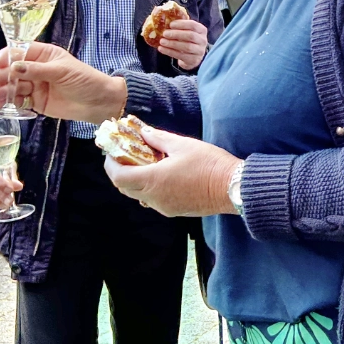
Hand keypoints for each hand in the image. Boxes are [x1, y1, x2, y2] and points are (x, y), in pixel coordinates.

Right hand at [0, 42, 125, 122]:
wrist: (98, 102)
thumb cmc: (85, 80)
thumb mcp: (62, 71)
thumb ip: (38, 70)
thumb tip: (14, 67)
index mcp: (45, 54)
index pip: (21, 50)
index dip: (9, 55)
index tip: (0, 62)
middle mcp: (37, 68)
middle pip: (13, 69)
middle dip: (3, 74)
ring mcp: (35, 85)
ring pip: (13, 85)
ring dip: (3, 89)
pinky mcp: (35, 101)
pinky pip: (17, 100)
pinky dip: (8, 101)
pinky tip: (1, 103)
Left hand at [104, 125, 240, 217]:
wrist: (232, 187)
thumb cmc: (209, 163)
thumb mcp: (183, 145)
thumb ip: (159, 139)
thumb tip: (144, 133)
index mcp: (153, 180)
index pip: (118, 176)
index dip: (111, 164)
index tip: (112, 152)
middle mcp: (154, 197)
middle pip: (125, 188)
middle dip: (121, 172)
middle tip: (126, 156)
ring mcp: (163, 207)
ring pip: (138, 195)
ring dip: (136, 180)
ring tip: (146, 164)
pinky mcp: (174, 210)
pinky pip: (153, 200)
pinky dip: (149, 188)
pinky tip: (162, 175)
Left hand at [158, 19, 208, 70]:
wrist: (193, 56)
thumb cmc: (187, 40)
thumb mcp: (187, 31)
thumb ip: (180, 25)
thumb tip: (166, 16)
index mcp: (202, 30)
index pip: (193, 25)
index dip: (182, 24)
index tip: (171, 24)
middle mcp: (203, 40)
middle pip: (191, 36)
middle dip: (176, 34)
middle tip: (165, 33)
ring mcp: (199, 51)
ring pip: (187, 47)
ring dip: (172, 43)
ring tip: (162, 41)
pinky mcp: (194, 60)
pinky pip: (181, 56)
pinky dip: (170, 52)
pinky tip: (162, 49)